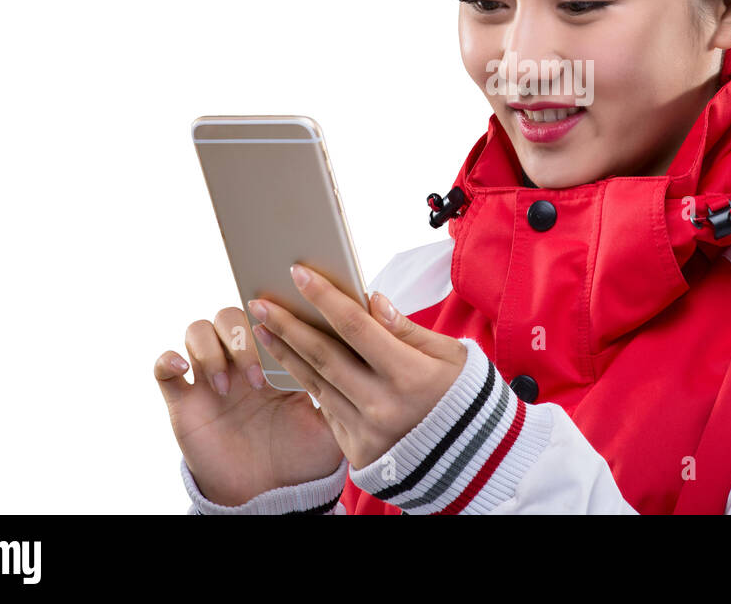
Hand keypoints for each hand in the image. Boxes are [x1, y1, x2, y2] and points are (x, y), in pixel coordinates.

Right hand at [154, 305, 345, 506]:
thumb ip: (345, 381)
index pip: (270, 315)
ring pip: (198, 329)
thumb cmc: (305, 457)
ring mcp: (211, 378)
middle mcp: (242, 361)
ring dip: (211, 349)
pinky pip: (163, 367)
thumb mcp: (335, 417)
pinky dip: (169, 360)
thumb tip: (367, 343)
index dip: (276, 311)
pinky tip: (186, 371)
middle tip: (259, 377)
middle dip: (241, 335)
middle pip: (231, 314)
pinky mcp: (184, 401)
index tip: (285, 316)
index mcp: (278, 358)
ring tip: (229, 386)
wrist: (273, 498)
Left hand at [246, 263, 468, 470]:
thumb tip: (373, 301)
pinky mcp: (358, 451)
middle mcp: (383, 406)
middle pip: (324, 356)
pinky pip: (326, 410)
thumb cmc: (463, 395)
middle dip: (287, 325)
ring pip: (316, 384)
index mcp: (410, 376)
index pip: (357, 327)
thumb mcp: (450, 356)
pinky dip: (307, 383)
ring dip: (285, 354)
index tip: (298, 273)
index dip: (325, 297)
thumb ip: (408, 330)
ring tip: (263, 329)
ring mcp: (367, 432)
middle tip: (258, 302)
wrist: (472, 458)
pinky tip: (290, 362)